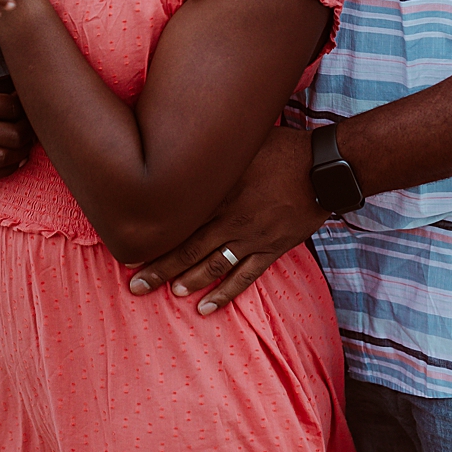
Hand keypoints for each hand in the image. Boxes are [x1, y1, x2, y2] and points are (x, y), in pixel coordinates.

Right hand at [0, 74, 31, 187]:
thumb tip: (13, 70)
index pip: (10, 107)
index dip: (24, 102)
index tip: (26, 96)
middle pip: (12, 135)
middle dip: (29, 127)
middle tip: (32, 118)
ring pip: (3, 157)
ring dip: (22, 149)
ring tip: (26, 138)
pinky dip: (6, 166)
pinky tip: (13, 156)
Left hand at [126, 126, 328, 313]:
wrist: (324, 168)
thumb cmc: (279, 148)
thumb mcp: (238, 145)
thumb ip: (210, 155)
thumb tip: (177, 144)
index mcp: (218, 193)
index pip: (178, 222)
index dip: (153, 238)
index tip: (128, 251)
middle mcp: (231, 219)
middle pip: (189, 249)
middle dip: (160, 269)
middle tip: (136, 286)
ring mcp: (252, 237)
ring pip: (214, 266)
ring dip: (189, 282)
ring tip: (167, 293)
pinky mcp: (272, 249)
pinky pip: (246, 276)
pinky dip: (226, 293)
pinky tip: (207, 308)